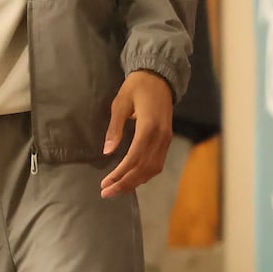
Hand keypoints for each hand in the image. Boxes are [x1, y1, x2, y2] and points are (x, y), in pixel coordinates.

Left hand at [100, 69, 173, 196]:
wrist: (158, 78)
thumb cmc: (136, 87)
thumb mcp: (119, 104)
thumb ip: (114, 128)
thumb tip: (107, 151)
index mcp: (149, 127)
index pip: (135, 158)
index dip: (120, 173)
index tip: (105, 183)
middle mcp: (161, 137)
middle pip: (144, 168)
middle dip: (125, 183)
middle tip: (107, 193)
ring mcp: (166, 140)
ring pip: (153, 169)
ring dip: (135, 181)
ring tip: (117, 189)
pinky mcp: (167, 140)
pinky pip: (157, 163)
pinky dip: (144, 174)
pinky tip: (131, 178)